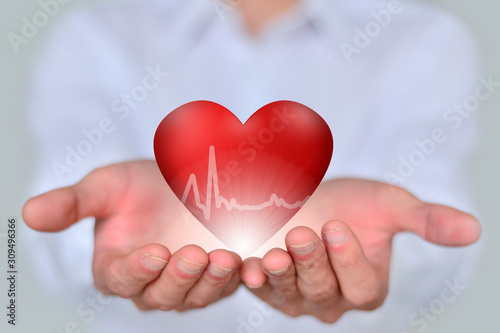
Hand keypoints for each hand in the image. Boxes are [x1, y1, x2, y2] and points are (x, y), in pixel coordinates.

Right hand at [22, 161, 241, 310]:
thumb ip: (74, 203)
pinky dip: (238, 278)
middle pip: (161, 294)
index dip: (136, 270)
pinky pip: (227, 285)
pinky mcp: (216, 277)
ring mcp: (187, 283)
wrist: (182, 181)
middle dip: (178, 277)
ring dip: (210, 280)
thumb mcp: (107, 186)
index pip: (121, 279)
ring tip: (224, 257)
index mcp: (118, 267)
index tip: (152, 252)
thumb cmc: (140, 186)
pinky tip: (249, 263)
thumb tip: (29, 213)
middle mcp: (152, 283)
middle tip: (193, 254)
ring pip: (196, 295)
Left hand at [240, 179, 480, 322]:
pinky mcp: (267, 287)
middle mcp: (332, 300)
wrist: (310, 199)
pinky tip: (244, 265)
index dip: (348, 259)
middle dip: (312, 261)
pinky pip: (259, 289)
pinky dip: (251, 279)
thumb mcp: (388, 206)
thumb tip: (474, 229)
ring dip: (281, 272)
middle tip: (303, 232)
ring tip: (272, 252)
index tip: (337, 226)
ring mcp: (297, 297)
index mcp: (366, 287)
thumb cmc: (350, 204)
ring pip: (291, 291)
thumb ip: (425, 220)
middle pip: (323, 290)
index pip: (361, 285)